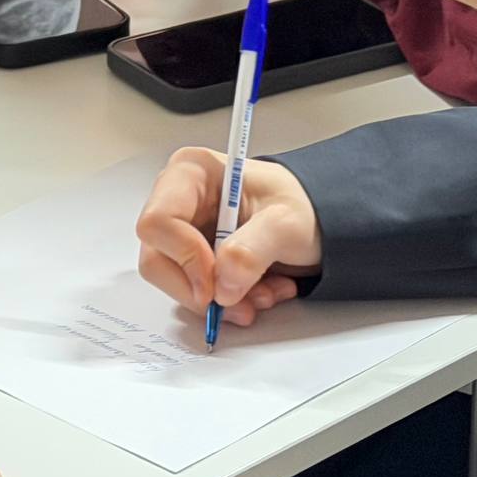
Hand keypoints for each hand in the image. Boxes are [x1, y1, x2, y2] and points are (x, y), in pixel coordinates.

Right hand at [135, 148, 319, 326]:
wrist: (319, 223)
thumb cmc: (303, 206)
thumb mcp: (288, 223)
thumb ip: (254, 250)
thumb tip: (223, 286)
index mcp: (190, 173)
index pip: (158, 222)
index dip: (184, 256)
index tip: (217, 280)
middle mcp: (178, 201)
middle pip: (157, 258)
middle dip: (202, 289)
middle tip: (241, 301)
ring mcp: (183, 233)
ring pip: (176, 283)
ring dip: (221, 301)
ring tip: (265, 294)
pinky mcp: (193, 259)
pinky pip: (194, 293)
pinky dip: (228, 303)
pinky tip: (259, 292)